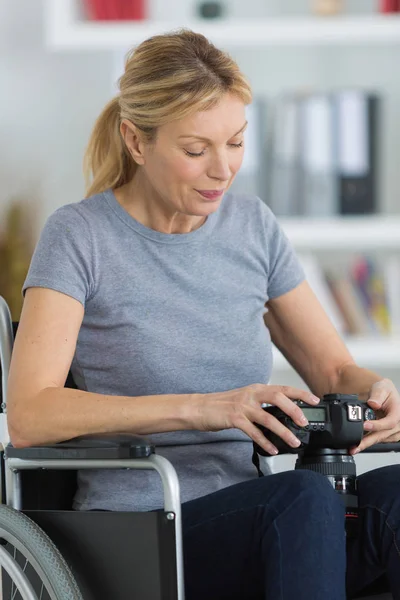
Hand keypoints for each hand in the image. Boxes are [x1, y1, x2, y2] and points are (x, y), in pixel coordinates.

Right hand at [194, 384, 320, 454]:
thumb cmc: (222, 406)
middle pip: (278, 398)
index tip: (314, 400)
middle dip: (294, 410)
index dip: (300, 394)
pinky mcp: (234, 418)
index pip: (282, 388)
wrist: (199, 408)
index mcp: (256, 389)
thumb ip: (262, 404)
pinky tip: (272, 449)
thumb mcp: (245, 399)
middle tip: (305, 423)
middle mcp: (251, 394)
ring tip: (294, 441)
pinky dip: (265, 442)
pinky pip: (254, 432)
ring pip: (268, 418)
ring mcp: (242, 406)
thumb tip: (282, 415)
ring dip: (283, 431)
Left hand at [350, 378, 399, 454]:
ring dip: (366, 444)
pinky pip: (378, 440)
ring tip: (353, 447)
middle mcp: (398, 424)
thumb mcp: (382, 387)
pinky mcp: (388, 435)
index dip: (377, 425)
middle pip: (383, 435)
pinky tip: (358, 444)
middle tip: (355, 446)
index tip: (365, 425)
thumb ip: (378, 395)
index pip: (390, 422)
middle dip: (368, 441)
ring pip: (380, 439)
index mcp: (398, 412)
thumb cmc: (384, 391)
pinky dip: (368, 442)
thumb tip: (373, 403)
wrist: (384, 394)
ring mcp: (394, 431)